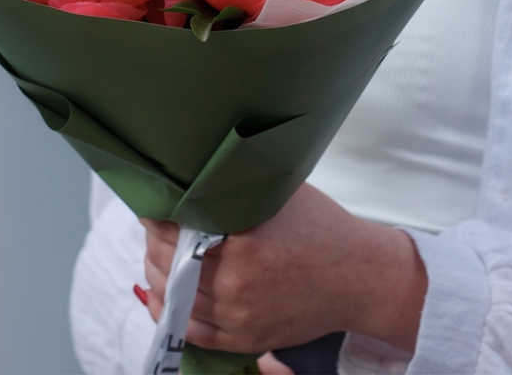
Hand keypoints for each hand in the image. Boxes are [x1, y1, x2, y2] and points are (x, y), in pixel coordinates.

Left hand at [141, 183, 425, 354]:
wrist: (358, 277)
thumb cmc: (320, 228)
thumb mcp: (280, 194)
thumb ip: (238, 189)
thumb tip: (199, 173)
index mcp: (244, 242)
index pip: (177, 228)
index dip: (159, 214)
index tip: (154, 200)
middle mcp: (237, 282)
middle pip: (168, 263)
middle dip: (154, 241)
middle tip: (153, 224)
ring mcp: (238, 316)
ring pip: (174, 296)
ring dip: (156, 273)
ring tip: (157, 253)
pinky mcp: (243, 339)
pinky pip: (190, 331)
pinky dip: (169, 311)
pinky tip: (162, 293)